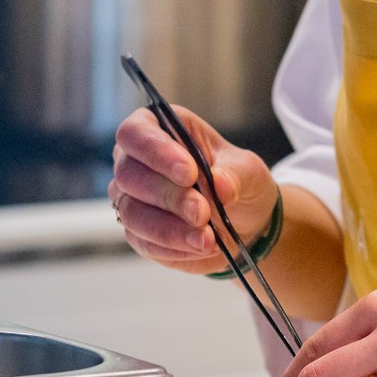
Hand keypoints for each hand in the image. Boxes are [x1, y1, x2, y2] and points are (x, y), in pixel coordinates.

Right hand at [111, 105, 277, 275]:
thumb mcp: (248, 171)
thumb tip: (220, 185)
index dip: (156, 151)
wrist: (244, 220)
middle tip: (203, 211)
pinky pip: (144, 242)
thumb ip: (235, 175)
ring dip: (170, 228)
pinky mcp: (137, 233)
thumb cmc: (238, 180)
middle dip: (169, 195)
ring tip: (207, 238)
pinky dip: (174, 247)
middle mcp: (136, 161)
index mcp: (160, 129)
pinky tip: (200, 247)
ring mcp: (131, 198)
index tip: (189, 172)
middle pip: (128, 174)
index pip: (136, 131)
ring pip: (132, 213)